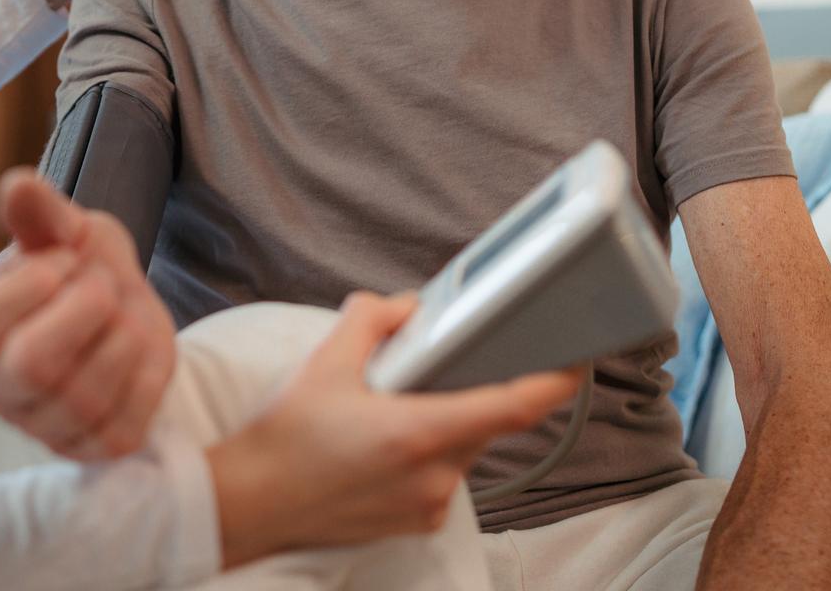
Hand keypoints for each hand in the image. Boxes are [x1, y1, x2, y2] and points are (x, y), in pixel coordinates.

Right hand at [0, 170, 177, 458]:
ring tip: (123, 312)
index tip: (63, 260)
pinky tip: (138, 349)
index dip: (30, 285)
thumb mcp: (64, 229)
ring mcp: (41, 426)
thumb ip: (40, 213)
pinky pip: (124, 422)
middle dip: (85, 311)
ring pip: (84, 395)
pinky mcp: (91, 449)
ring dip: (122, 337)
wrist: (127, 310)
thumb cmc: (80, 267)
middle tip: (102, 284)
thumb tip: (17, 185)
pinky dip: (145, 375)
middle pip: (31, 365)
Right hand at [207, 292, 581, 569]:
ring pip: (461, 449)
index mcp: (420, 432)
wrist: (253, 504)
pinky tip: (380, 447)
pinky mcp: (419, 523)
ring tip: (386, 412)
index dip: (553, 382)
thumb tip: (408, 307)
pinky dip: (426, 454)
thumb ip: (372, 320)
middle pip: (480, 422)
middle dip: (462, 391)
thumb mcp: (324, 363)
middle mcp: (435, 475)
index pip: (511, 407)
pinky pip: (442, 476)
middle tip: (423, 374)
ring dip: (441, 423)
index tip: (577, 362)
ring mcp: (429, 505)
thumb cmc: (286, 439)